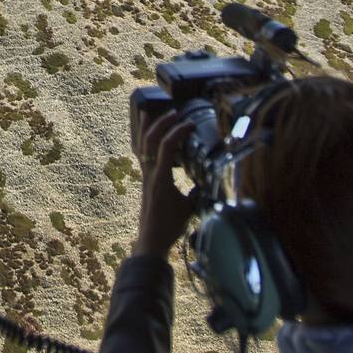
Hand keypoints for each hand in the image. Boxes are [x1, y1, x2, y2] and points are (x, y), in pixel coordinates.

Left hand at [132, 109, 195, 257]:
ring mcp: (145, 176)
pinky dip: (144, 141)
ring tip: (150, 112)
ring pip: (141, 146)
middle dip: (161, 123)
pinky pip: (141, 154)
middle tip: (174, 112)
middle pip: (149, 141)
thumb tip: (211, 177)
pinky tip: (147, 135)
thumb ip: (198, 190)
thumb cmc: (171, 226)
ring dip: (146, 128)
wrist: (151, 240)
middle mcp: (150, 173)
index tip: (190, 124)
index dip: (178, 131)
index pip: (167, 146)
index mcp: (161, 178)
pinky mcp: (144, 180)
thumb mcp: (190, 207)